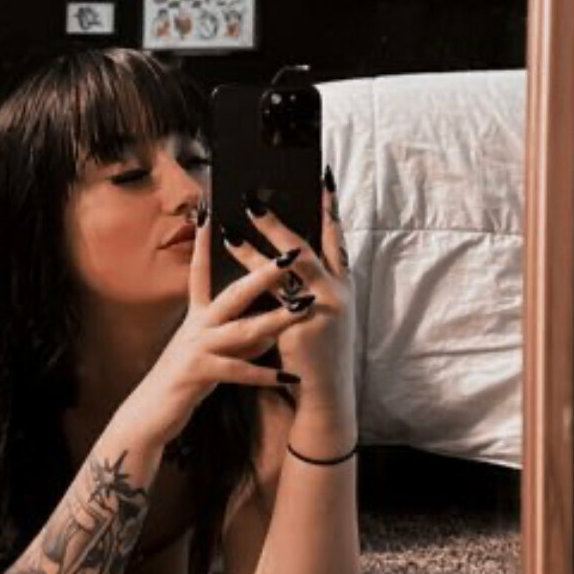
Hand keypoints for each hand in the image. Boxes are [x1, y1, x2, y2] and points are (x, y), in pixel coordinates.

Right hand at [128, 202, 313, 446]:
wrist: (150, 413)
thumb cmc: (185, 378)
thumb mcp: (208, 348)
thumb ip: (236, 335)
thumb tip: (270, 325)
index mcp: (197, 315)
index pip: (200, 270)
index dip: (204, 241)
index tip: (212, 211)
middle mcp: (197, 326)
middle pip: (233, 293)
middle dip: (263, 274)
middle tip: (290, 256)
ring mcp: (197, 348)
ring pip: (242, 330)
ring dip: (276, 319)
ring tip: (304, 310)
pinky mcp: (199, 374)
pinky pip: (237, 372)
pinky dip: (264, 374)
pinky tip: (288, 375)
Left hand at [226, 168, 355, 408]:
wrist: (328, 394)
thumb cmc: (321, 352)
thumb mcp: (325, 312)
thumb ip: (312, 285)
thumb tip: (290, 255)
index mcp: (344, 287)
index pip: (339, 240)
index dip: (331, 209)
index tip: (324, 179)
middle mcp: (338, 294)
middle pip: (311, 248)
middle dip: (281, 224)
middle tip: (255, 200)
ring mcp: (322, 310)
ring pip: (287, 271)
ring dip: (255, 250)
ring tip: (229, 231)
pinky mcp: (302, 327)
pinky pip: (270, 298)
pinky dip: (248, 281)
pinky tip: (229, 276)